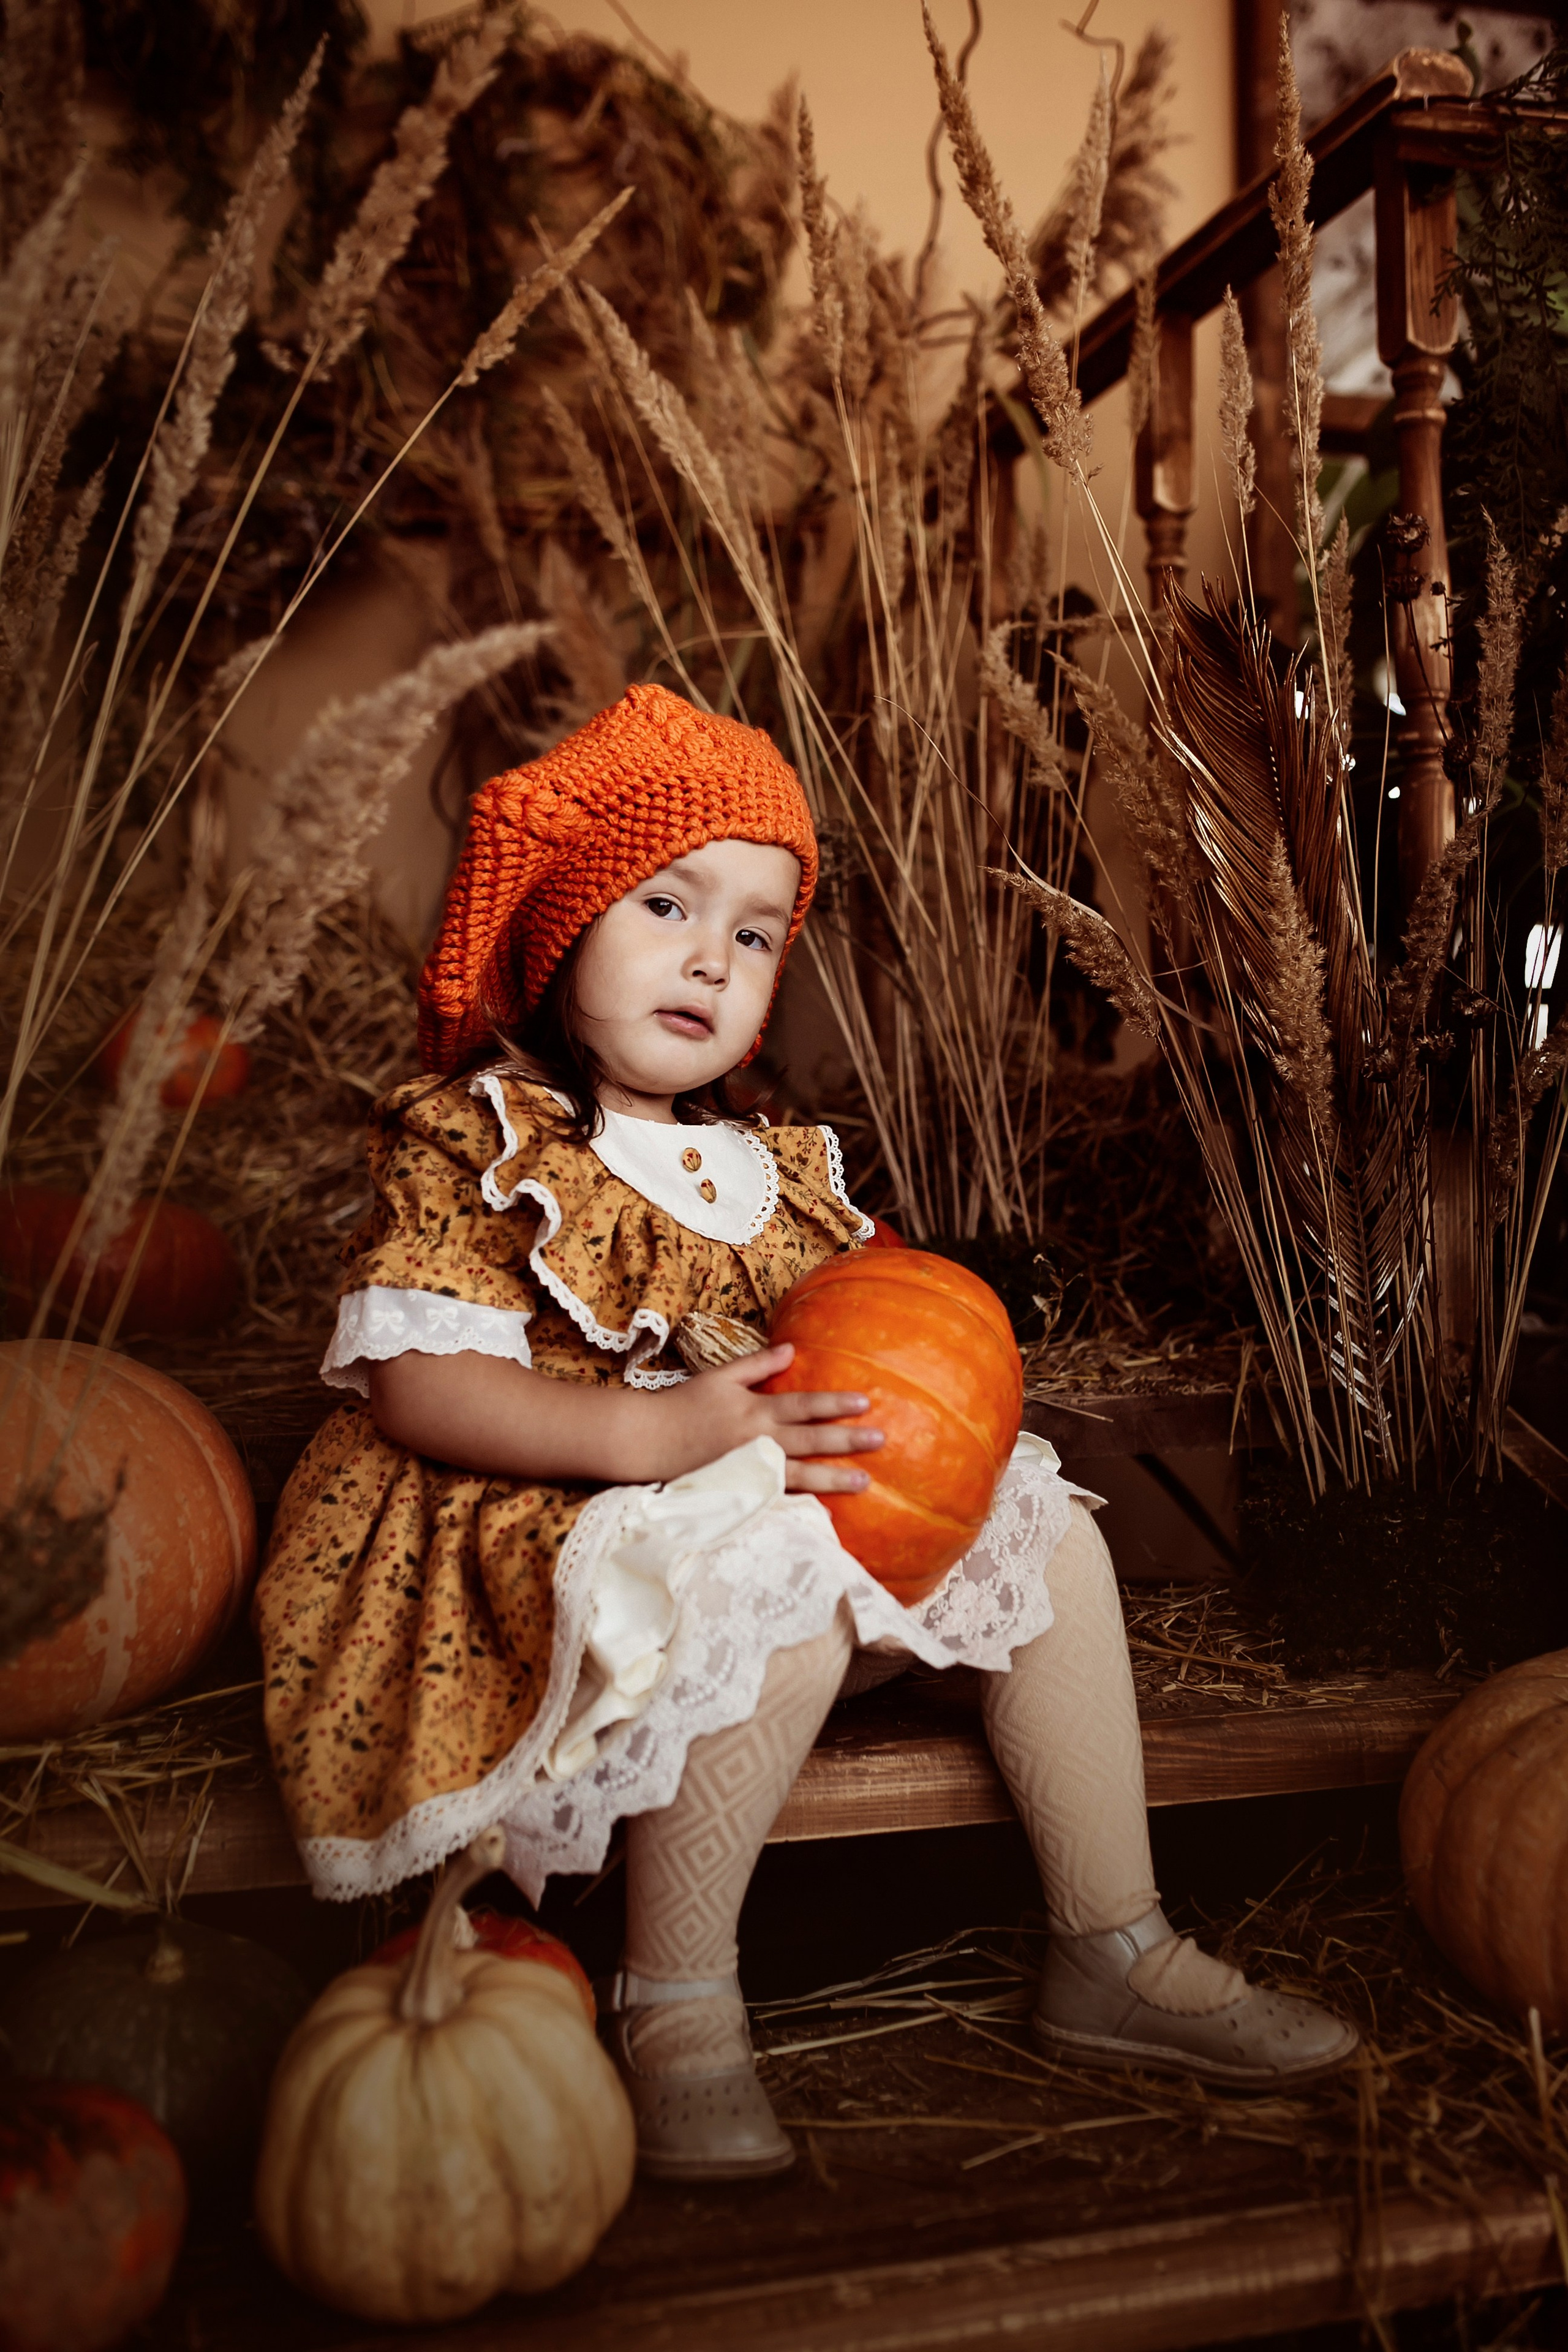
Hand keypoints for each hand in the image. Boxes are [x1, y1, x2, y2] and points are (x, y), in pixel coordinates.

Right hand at [660, 1343, 883, 1491]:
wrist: (649, 1441)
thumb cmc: (684, 1405)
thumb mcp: (721, 1377)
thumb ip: (758, 1365)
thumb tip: (791, 1349)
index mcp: (755, 1410)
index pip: (804, 1405)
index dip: (835, 1403)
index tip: (865, 1402)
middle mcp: (758, 1440)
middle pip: (810, 1440)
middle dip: (847, 1440)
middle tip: (880, 1440)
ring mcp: (751, 1469)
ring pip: (800, 1475)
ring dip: (834, 1478)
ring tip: (864, 1482)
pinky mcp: (741, 1491)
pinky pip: (778, 1499)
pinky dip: (802, 1505)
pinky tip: (826, 1512)